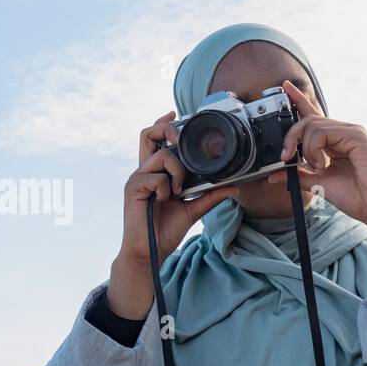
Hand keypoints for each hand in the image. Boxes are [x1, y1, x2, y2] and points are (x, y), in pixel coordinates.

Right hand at [107, 112, 240, 317]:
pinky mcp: (133, 188)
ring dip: (177, 169)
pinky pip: (156, 177)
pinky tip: (166, 200)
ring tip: (178, 190)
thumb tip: (233, 186)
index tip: (175, 114)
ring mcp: (137, 178)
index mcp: (155, 174)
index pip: (154, 140)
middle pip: (147, 134)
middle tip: (181, 137)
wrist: (150, 251)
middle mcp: (143, 172)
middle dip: (166, 128)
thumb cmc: (164, 231)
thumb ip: (210, 195)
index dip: (162, 124)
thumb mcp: (193, 210)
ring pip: (161, 155)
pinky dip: (167, 188)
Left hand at [269, 81, 366, 300]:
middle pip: (307, 119)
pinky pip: (323, 132)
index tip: (284, 87)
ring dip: (305, 149)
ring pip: (312, 125)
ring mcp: (350, 132)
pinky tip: (323, 164)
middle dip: (290, 136)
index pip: (313, 116)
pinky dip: (315, 149)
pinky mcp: (356, 135)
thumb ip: (299, 175)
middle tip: (285, 157)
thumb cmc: (356, 197)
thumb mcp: (319, 185)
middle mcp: (342, 133)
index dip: (298, 101)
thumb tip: (274, 174)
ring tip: (317, 167)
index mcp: (333, 142)